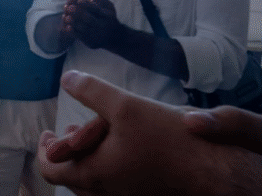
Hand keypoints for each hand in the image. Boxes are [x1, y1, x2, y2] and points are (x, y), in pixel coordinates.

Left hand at [37, 70, 261, 195]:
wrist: (217, 172)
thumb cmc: (171, 141)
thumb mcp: (126, 106)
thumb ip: (92, 90)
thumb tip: (66, 77)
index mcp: (93, 175)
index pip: (50, 169)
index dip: (44, 149)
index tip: (47, 132)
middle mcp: (105, 194)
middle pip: (70, 178)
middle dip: (67, 151)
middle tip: (71, 131)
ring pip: (93, 183)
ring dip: (88, 159)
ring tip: (96, 135)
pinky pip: (114, 187)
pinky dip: (108, 167)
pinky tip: (122, 146)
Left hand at [62, 0, 117, 49]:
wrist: (114, 37)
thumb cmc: (108, 18)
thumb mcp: (108, 7)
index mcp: (107, 15)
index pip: (96, 9)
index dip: (87, 4)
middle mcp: (102, 25)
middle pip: (89, 19)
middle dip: (79, 13)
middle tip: (69, 7)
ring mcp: (96, 35)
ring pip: (84, 29)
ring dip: (74, 22)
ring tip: (66, 16)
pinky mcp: (91, 42)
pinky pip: (80, 37)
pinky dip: (73, 31)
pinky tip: (67, 26)